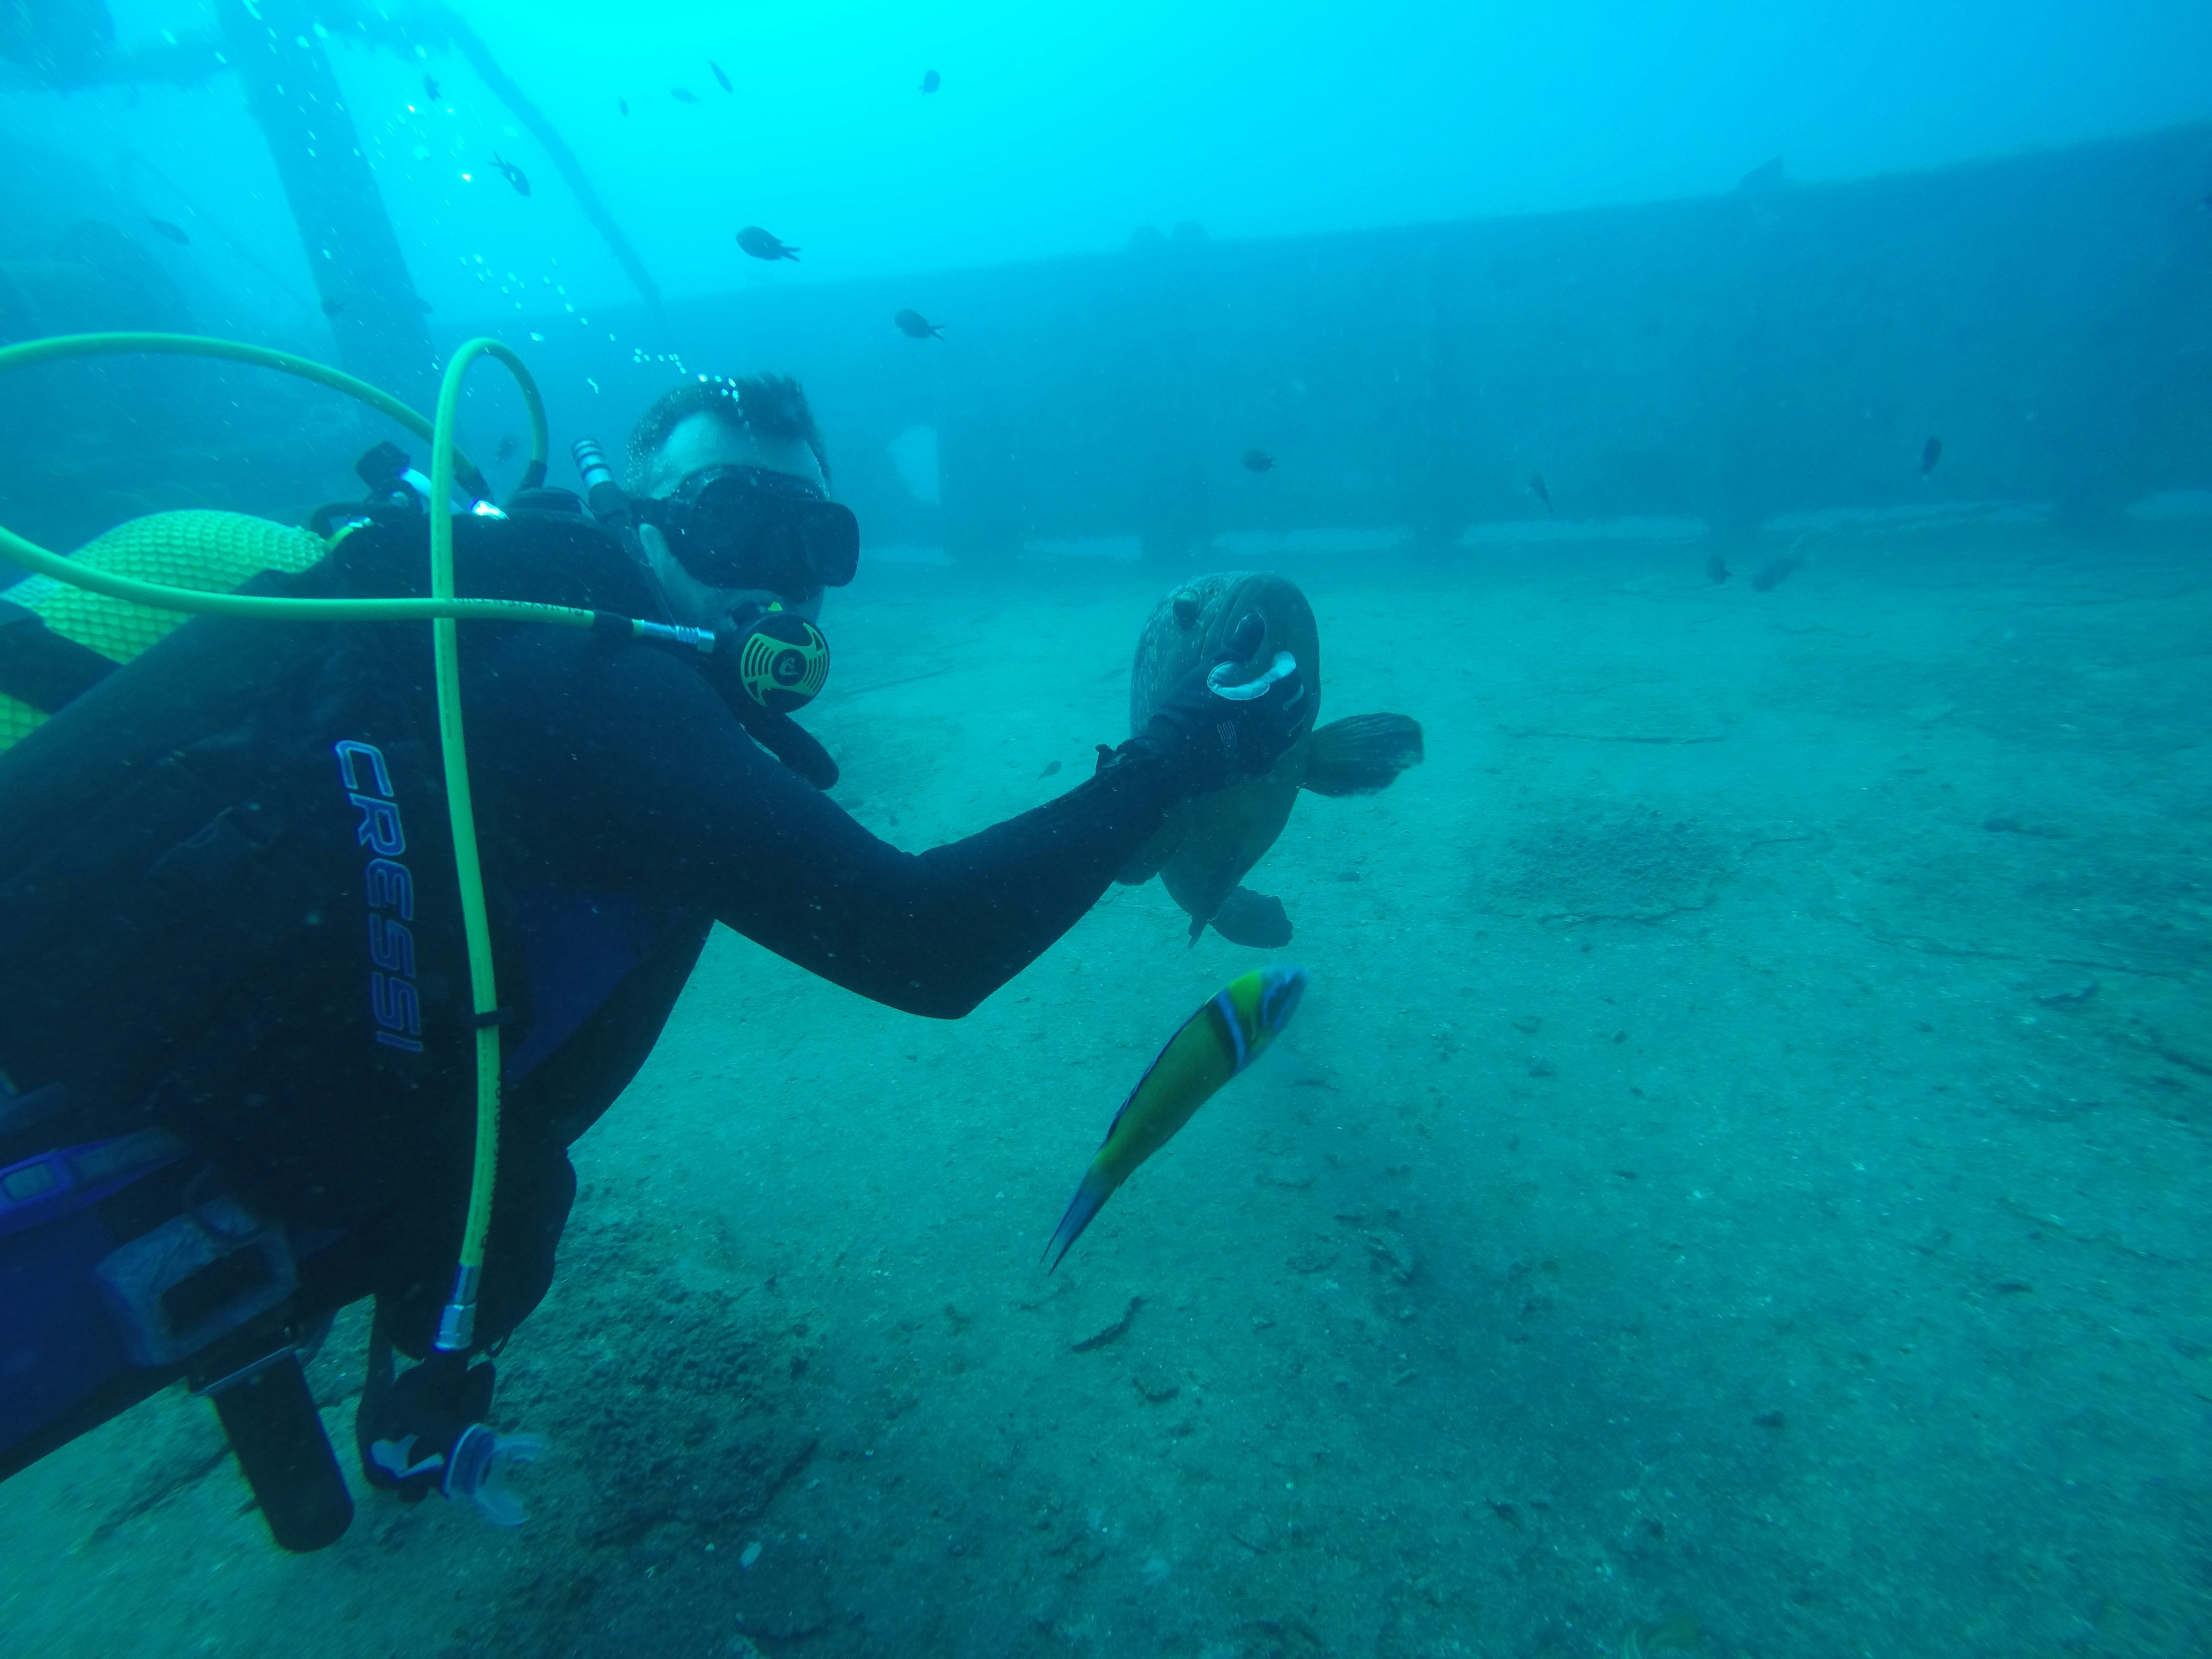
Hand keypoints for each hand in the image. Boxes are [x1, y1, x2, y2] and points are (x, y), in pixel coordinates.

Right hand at [1119, 613, 1309, 793]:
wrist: (1168, 758)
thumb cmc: (1186, 711)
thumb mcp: (1210, 672)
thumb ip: (1238, 646)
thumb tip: (1256, 618)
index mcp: (1264, 701)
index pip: (1291, 678)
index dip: (1287, 664)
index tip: (1280, 657)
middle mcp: (1273, 728)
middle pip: (1299, 703)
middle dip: (1294, 687)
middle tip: (1282, 677)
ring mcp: (1267, 751)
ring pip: (1294, 729)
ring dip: (1291, 712)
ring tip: (1279, 702)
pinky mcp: (1257, 768)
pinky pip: (1280, 751)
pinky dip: (1281, 735)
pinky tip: (1268, 730)